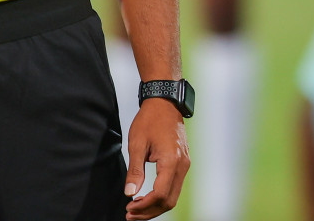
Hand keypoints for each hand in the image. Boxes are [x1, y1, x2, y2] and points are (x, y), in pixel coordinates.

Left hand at [124, 97, 189, 219]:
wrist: (165, 103)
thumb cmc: (150, 120)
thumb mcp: (137, 144)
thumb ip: (135, 171)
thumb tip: (130, 193)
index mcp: (171, 161)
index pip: (160, 195)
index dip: (144, 206)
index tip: (128, 207)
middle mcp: (182, 165)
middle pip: (169, 200)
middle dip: (149, 211)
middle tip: (130, 214)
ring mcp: (185, 164)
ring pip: (173, 196)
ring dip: (155, 205)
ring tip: (136, 207)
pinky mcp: (183, 162)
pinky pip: (175, 186)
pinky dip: (162, 196)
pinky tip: (147, 196)